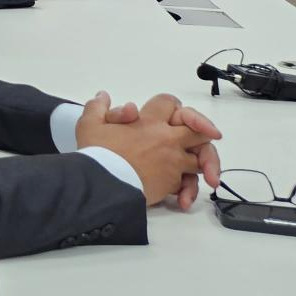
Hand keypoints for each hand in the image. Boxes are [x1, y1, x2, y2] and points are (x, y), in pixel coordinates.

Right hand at [76, 92, 220, 206]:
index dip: (176, 108)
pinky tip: (179, 199)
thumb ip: (97, 108)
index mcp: (149, 121)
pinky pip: (187, 184)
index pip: (171, 104)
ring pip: (200, 161)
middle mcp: (167, 139)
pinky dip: (185, 191)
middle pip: (201, 132)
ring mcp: (173, 162)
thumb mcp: (89, 125)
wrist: (102, 184)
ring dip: (200, 166)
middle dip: (205, 134)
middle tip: (206, 139)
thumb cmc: (98, 153)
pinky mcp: (172, 183)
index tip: (178, 117)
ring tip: (197, 174)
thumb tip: (103, 96)